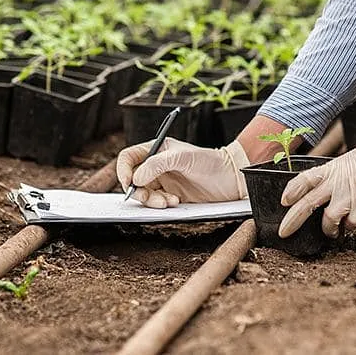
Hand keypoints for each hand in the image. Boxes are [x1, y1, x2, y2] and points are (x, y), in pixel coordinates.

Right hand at [116, 138, 249, 207]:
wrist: (231, 178)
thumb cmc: (210, 161)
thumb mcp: (182, 157)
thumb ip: (156, 164)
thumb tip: (136, 178)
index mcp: (157, 150)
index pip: (129, 158)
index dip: (124, 170)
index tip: (129, 183)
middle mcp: (157, 165)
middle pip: (133, 180)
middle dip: (139, 191)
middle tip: (150, 197)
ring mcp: (164, 181)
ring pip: (144, 194)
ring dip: (152, 200)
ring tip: (168, 202)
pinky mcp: (172, 195)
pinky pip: (157, 203)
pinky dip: (161, 205)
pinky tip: (176, 202)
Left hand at [278, 105, 355, 238]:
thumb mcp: (351, 162)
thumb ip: (335, 178)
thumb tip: (323, 199)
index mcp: (333, 168)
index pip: (305, 179)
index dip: (291, 190)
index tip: (283, 201)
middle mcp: (339, 182)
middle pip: (308, 204)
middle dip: (292, 221)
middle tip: (284, 232)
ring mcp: (353, 196)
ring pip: (329, 220)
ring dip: (328, 229)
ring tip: (332, 230)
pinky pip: (352, 224)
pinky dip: (351, 225)